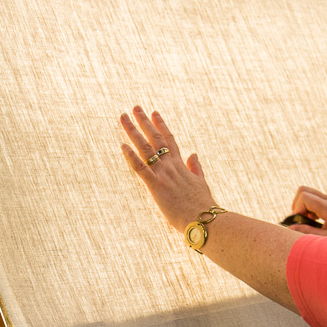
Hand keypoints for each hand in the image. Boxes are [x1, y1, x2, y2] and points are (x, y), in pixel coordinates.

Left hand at [119, 107, 214, 232]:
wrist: (204, 219)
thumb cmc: (203, 205)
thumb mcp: (201, 183)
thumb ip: (196, 168)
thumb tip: (193, 154)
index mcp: (181, 166)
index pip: (169, 140)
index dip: (161, 125)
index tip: (154, 113)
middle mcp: (171, 166)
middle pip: (156, 138)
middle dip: (144, 122)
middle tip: (134, 108)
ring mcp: (163, 175)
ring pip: (146, 148)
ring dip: (133, 131)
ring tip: (124, 117)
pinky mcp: (156, 186)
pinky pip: (141, 169)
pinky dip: (131, 157)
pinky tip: (122, 145)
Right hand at [288, 186, 326, 244]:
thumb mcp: (326, 239)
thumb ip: (307, 232)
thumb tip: (290, 227)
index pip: (304, 197)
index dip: (297, 209)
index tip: (300, 221)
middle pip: (304, 190)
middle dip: (297, 205)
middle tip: (301, 220)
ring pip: (307, 193)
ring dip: (302, 206)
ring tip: (308, 220)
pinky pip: (313, 198)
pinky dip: (308, 207)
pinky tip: (313, 220)